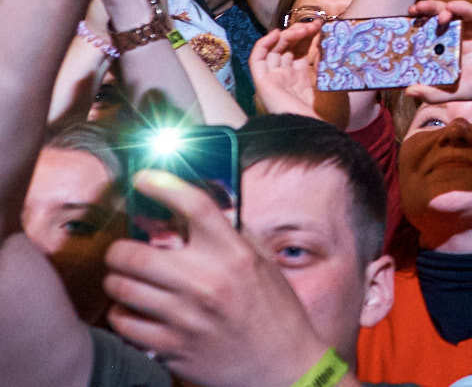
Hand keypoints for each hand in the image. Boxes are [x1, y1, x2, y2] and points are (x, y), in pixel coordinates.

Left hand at [103, 171, 337, 386]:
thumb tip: (198, 210)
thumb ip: (232, 236)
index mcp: (233, 254)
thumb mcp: (261, 264)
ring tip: (127, 281)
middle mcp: (207, 281)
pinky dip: (122, 314)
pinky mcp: (171, 347)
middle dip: (120, 250)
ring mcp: (186, 317)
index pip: (193, 205)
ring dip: (118, 281)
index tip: (144, 178)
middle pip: (134, 252)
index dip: (162, 184)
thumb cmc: (274, 310)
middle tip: (124, 251)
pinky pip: (124, 323)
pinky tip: (135, 311)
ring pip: (122, 288)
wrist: (283, 364)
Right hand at [248, 21, 323, 118]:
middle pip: (286, 48)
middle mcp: (284, 76)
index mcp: (298, 77)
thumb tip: (327, 40)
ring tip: (302, 29)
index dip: (308, 36)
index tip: (321, 25)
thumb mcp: (324, 80)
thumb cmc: (318, 110)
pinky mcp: (263, 82)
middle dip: (299, 33)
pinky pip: (256, 60)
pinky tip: (276, 34)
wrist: (307, 129)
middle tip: (314, 25)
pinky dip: (263, 44)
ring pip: (273, 50)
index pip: (299, 50)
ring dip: (286, 35)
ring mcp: (273, 78)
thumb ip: (323, 62)